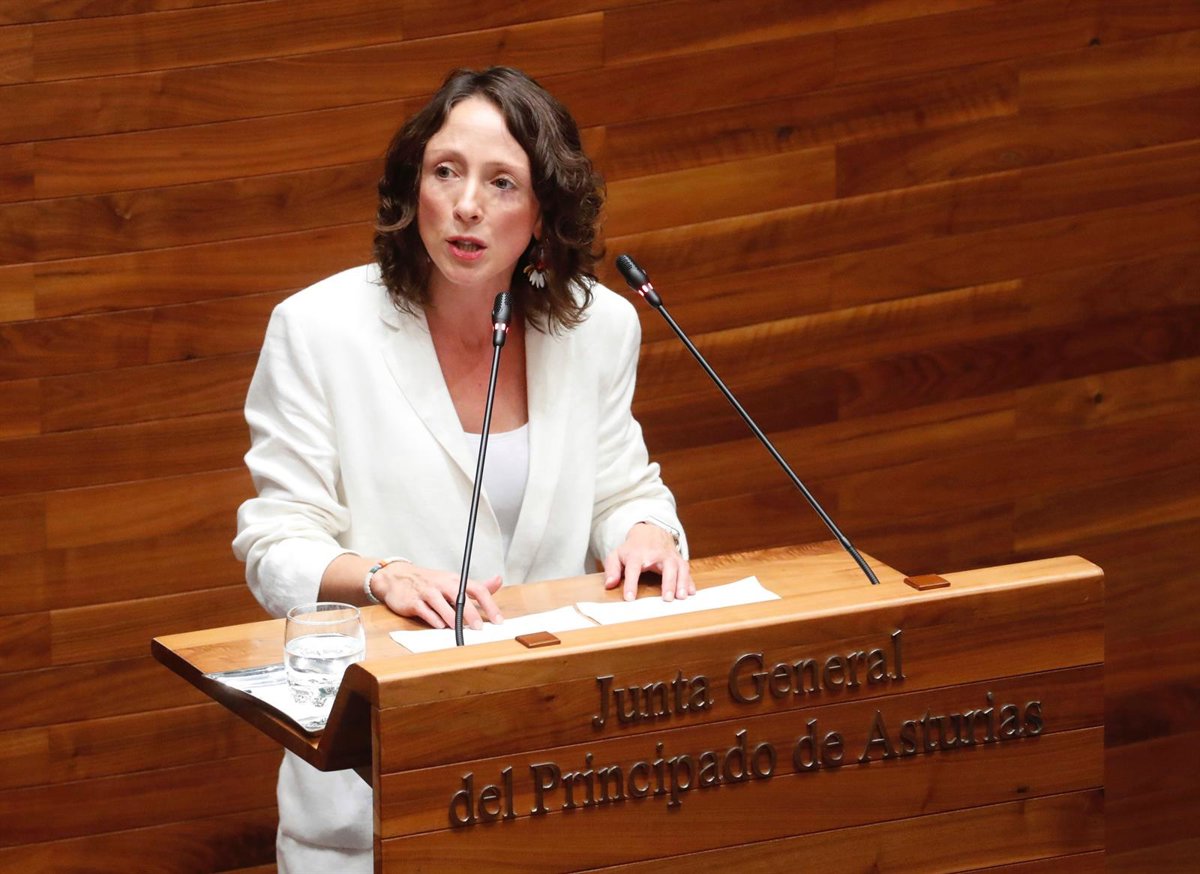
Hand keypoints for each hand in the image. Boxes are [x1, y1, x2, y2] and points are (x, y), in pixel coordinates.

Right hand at [372, 561, 503, 629]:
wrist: (398, 577)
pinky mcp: (413, 602)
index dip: (490, 605)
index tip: (498, 620)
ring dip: (452, 618)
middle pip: (461, 598)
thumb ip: (476, 586)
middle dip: (471, 614)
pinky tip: (440, 627)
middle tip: (480, 628)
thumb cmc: (430, 582)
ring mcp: (427, 592)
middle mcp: (443, 584)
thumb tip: (498, 581)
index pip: (478, 589)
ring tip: (460, 630)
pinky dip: (433, 619)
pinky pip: (425, 611)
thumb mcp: (453, 581)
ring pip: (442, 605)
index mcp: (455, 580)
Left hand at [603, 523, 693, 602]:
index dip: (631, 584)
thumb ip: (612, 569)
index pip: (634, 569)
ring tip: (682, 597)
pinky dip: (690, 581)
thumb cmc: (632, 549)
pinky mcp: (679, 559)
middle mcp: (657, 555)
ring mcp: (671, 556)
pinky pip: (687, 570)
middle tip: (667, 599)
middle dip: (668, 583)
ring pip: (680, 568)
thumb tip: (610, 585)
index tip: (630, 598)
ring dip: (682, 582)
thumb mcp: (617, 555)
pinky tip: (691, 592)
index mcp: (638, 555)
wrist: (650, 532)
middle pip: (666, 567)